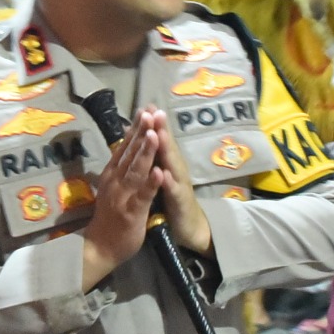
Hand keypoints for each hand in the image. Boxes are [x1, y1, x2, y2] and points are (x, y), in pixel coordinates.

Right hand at [80, 114, 165, 286]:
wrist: (99, 247)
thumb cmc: (109, 217)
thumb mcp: (112, 187)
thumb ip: (118, 168)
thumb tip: (123, 147)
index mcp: (112, 174)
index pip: (125, 147)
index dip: (135, 129)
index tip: (144, 110)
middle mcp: (116, 181)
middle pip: (130, 153)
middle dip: (141, 132)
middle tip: (150, 112)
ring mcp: (123, 196)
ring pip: (136, 170)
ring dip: (146, 152)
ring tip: (154, 134)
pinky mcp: (132, 212)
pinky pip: (143, 196)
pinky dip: (151, 183)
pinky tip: (159, 173)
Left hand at [144, 108, 212, 255]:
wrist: (190, 227)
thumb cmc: (172, 199)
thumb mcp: (161, 176)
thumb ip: (155, 158)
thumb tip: (144, 137)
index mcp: (167, 163)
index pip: (159, 140)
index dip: (153, 124)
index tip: (145, 106)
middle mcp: (175, 169)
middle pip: (167, 147)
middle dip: (160, 129)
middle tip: (155, 111)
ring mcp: (179, 185)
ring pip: (171, 165)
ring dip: (166, 149)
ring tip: (159, 134)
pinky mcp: (180, 202)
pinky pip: (173, 191)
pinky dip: (167, 182)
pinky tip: (163, 173)